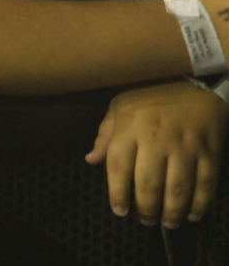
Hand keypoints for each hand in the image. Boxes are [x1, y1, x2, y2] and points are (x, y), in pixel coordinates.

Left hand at [86, 80, 228, 228]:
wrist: (196, 80)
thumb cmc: (152, 96)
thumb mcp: (120, 106)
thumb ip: (106, 134)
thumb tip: (91, 160)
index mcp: (129, 127)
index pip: (118, 167)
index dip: (117, 193)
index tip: (119, 210)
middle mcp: (156, 139)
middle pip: (148, 184)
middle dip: (145, 209)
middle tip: (145, 220)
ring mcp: (185, 145)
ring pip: (178, 188)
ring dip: (172, 212)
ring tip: (167, 222)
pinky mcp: (210, 150)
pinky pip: (206, 183)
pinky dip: (201, 204)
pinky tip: (193, 214)